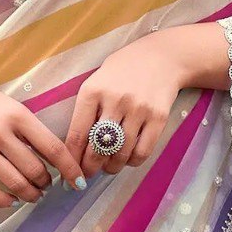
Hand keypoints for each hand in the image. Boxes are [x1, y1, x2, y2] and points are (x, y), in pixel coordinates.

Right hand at [0, 84, 86, 208]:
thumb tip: (58, 163)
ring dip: (31, 193)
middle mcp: (0, 133)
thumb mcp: (17, 110)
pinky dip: (5, 201)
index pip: (52, 148)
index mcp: (19, 116)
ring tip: (35, 193)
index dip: (70, 168)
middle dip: (47, 182)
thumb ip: (35, 133)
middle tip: (48, 183)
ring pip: (15, 183)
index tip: (79, 181)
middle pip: (34, 169)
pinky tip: (13, 200)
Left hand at [65, 34, 186, 180]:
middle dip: (89, 168)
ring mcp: (138, 109)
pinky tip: (127, 158)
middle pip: (97, 149)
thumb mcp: (97, 81)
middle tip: (87, 175)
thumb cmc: (123, 70)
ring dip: (111, 167)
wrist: (162, 56)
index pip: (76, 134)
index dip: (71, 159)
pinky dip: (132, 162)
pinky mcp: (158, 117)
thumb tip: (74, 148)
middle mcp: (115, 100)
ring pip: (120, 154)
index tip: (68, 172)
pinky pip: (142, 152)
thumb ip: (86, 110)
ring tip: (108, 167)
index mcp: (92, 91)